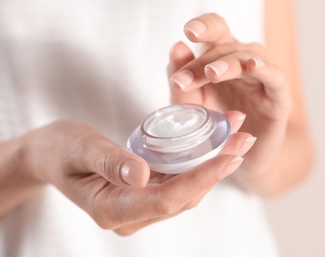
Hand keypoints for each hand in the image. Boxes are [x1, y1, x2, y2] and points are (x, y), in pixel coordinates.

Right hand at [19, 118, 253, 234]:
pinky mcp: (144, 195)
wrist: (51, 154)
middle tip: (245, 138)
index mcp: (111, 209)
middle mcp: (129, 215)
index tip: (230, 154)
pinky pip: (178, 183)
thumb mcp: (80, 147)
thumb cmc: (60, 148)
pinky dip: (199, 165)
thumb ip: (109, 161)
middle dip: (217, 169)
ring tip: (238, 138)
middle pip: (184, 196)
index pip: (167, 199)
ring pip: (186, 191)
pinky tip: (217, 146)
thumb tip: (142, 175)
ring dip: (214, 166)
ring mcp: (138, 208)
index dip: (201, 178)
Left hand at [168, 14, 291, 188]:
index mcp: (222, 57)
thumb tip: (177, 46)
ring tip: (211, 73)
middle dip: (203, 63)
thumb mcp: (192, 104)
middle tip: (183, 79)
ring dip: (228, 65)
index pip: (216, 31)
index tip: (188, 31)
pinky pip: (274, 77)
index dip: (205, 26)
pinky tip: (253, 66)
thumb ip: (184, 80)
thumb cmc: (217, 123)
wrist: (241, 155)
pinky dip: (265, 69)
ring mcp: (262, 77)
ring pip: (247, 59)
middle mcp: (243, 61)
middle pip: (226, 47)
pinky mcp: (278, 96)